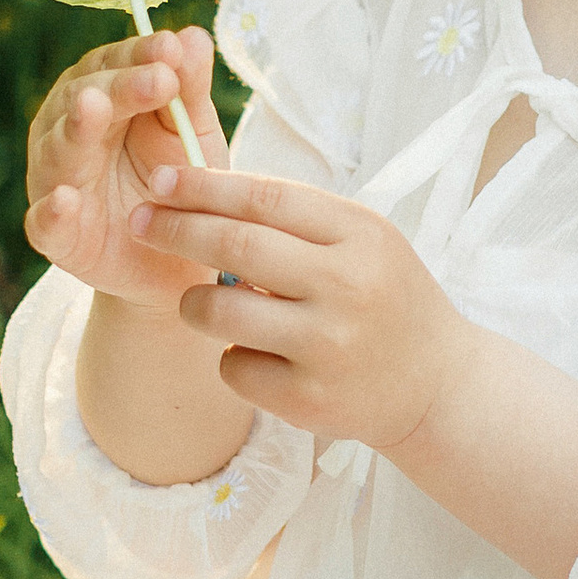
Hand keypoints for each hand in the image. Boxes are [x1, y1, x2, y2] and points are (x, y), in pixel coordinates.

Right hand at [23, 28, 229, 311]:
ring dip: (76, 129)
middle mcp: (68, 132)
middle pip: (83, 97)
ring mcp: (58, 183)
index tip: (170, 47)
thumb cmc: (178, 182)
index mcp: (102, 98)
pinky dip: (52, 213)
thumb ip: (190, 88)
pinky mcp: (58, 237)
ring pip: (59, 150)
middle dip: (119, 86)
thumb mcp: (193, 132)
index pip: (113, 64)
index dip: (139, 54)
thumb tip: (194, 34)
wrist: (178, 263)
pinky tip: (64, 201)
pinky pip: (45, 224)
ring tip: (93, 109)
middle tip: (157, 77)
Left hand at [128, 165, 468, 451]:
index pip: (265, 198)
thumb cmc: (384, 297)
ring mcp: (328, 346)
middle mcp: (348, 287)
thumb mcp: (362, 242)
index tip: (159, 179)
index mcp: (361, 235)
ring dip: (193, 302)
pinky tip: (258, 355)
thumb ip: (294, 220)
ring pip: (220, 311)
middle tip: (140, 223)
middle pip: (235, 247)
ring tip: (201, 303)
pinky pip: (233, 368)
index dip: (203, 186)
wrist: (436, 385)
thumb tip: (200, 197)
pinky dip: (231, 357)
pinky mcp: (309, 399)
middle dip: (176, 231)